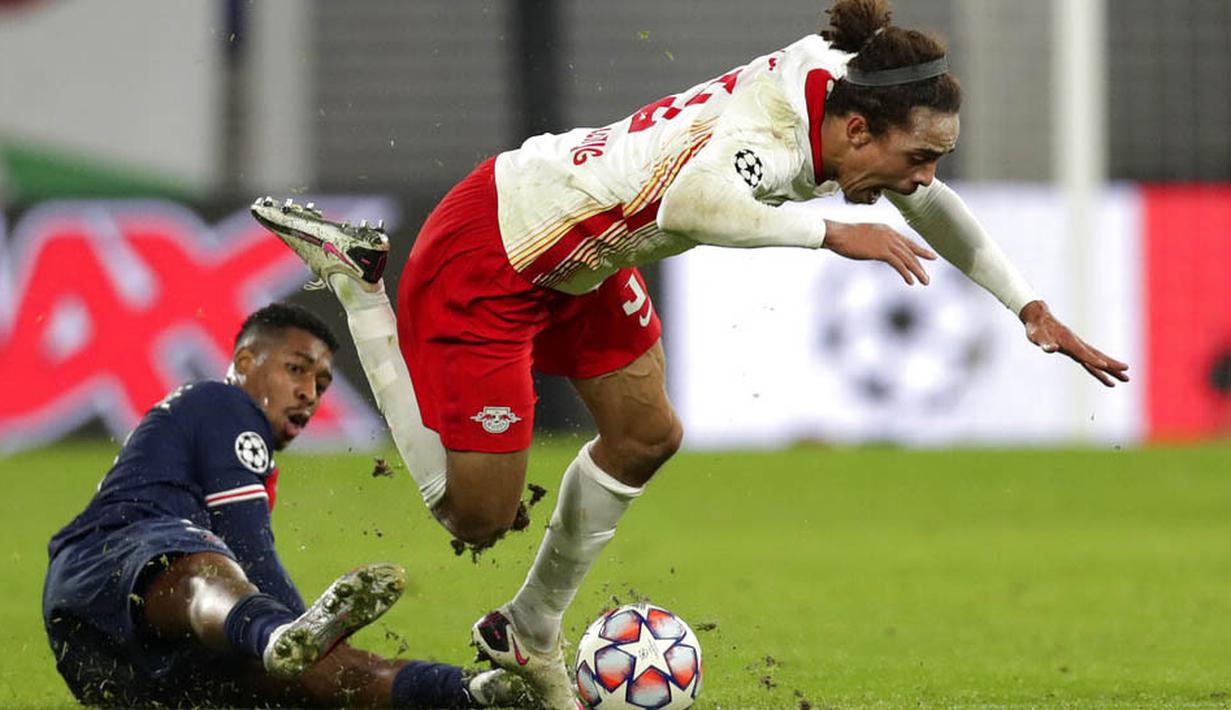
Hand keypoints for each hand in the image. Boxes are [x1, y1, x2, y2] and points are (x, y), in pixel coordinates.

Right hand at [822, 220, 937, 284]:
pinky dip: (906, 273)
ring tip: (924, 281)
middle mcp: (890, 235)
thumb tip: (874, 249)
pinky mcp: (881, 252)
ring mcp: (886, 242)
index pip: (907, 241)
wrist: (837, 234)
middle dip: (921, 263)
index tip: (930, 256)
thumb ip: (873, 241)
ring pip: (907, 258)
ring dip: (917, 271)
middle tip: (928, 275)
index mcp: (886, 230)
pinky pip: (899, 264)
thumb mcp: (863, 236)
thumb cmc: (844, 236)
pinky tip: (910, 281)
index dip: (920, 250)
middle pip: (910, 250)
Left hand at [1019, 301, 1130, 386]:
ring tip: (1125, 378)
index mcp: (1069, 343)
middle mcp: (1077, 345)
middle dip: (1112, 367)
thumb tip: (1050, 349)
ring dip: (1111, 369)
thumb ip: (1045, 343)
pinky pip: (1090, 360)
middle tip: (1127, 376)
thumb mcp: (1037, 337)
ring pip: (1097, 359)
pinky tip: (1105, 373)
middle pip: (1097, 358)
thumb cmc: (1037, 329)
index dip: (1093, 360)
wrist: (1039, 318)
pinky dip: (1098, 367)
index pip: (1083, 354)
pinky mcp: (1075, 348)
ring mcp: (1077, 346)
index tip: (1105, 365)